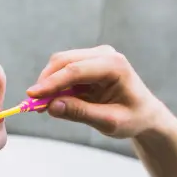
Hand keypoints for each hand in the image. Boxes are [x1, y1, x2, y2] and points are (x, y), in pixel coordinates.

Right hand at [28, 45, 171, 138]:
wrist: (145, 113)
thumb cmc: (132, 118)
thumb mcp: (109, 122)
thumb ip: (81, 113)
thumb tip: (51, 106)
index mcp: (115, 66)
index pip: (75, 70)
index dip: (51, 83)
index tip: (31, 96)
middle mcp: (105, 55)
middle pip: (64, 61)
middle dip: (46, 82)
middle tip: (32, 105)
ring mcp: (96, 56)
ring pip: (61, 64)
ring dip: (49, 83)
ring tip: (42, 107)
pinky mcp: (88, 63)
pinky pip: (65, 70)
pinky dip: (55, 85)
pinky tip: (53, 102)